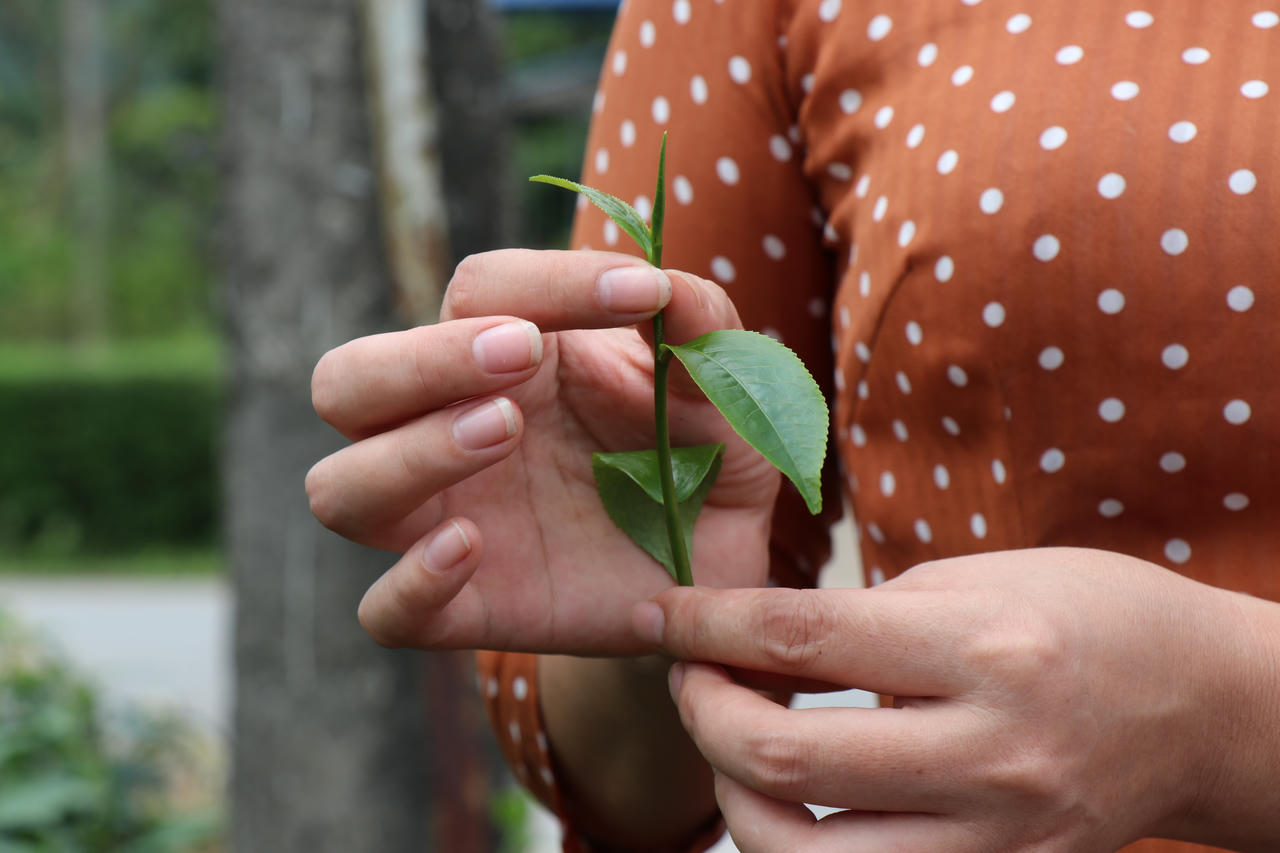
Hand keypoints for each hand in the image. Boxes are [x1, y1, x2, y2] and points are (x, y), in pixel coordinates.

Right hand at [306, 249, 778, 654]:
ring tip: (504, 430)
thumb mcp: (717, 386)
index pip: (474, 293)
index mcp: (503, 359)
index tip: (640, 293)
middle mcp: (448, 430)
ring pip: (340, 489)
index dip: (545, 283)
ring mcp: (445, 522)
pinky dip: (410, 582)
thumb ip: (698, 323)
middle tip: (519, 353)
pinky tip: (471, 547)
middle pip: (346, 382)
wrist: (715, 565)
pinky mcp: (463, 608)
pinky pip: (384, 611)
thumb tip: (666, 283)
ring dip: (408, 452)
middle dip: (420, 360)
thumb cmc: (699, 455)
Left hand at [634, 547, 1279, 851]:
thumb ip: (867, 617)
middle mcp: (989, 753)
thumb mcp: (979, 578)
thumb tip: (756, 644)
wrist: (1201, 709)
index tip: (658, 612)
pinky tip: (791, 794)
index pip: (798, 638)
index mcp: (983, 648)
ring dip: (734, 797)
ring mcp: (995, 836)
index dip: (706, 624)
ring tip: (734, 743)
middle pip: (781, 758)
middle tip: (689, 674)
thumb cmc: (1086, 615)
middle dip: (701, 712)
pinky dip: (798, 841)